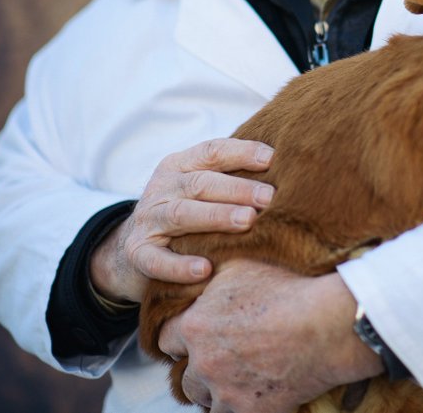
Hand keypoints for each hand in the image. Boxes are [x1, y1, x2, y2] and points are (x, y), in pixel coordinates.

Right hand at [90, 138, 274, 302]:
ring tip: (247, 221)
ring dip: (216, 216)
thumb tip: (290, 172)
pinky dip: (179, 266)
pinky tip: (204, 270)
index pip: (212, 152)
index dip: (242, 152)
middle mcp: (162, 188)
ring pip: (182, 214)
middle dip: (237, 189)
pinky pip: (156, 260)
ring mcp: (148, 220)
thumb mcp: (201, 189)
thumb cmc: (187, 214)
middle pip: (201, 183)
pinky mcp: (137, 252)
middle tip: (269, 198)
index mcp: (180, 165)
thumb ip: (232, 178)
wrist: (131, 246)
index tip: (272, 159)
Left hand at [159, 261, 382, 412]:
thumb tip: (198, 271)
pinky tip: (254, 393)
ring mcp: (225, 390)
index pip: (166, 338)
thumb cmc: (289, 289)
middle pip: (185, 375)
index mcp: (195, 326)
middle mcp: (203, 362)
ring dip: (217, 390)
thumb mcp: (243, 267)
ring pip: (205, 399)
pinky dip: (240, 405)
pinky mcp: (249, 410)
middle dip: (200, 366)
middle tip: (222, 358)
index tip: (197, 335)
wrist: (326, 326)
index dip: (182, 336)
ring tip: (237, 378)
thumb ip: (211, 275)